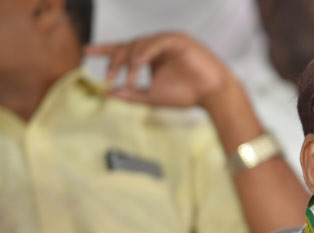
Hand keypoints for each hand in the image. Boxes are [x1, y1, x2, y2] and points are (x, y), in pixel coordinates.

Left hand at [86, 33, 233, 107]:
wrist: (212, 95)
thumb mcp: (152, 97)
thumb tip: (107, 94)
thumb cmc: (187, 96)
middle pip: (127, 46)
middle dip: (116, 60)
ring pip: (140, 43)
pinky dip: (146, 51)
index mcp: (150, 58)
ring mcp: (167, 42)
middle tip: (110, 76)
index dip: (105, 50)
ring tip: (129, 76)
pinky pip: (156, 41)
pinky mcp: (179, 40)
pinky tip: (139, 63)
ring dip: (131, 59)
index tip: (86, 51)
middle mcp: (156, 47)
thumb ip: (131, 94)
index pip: (123, 50)